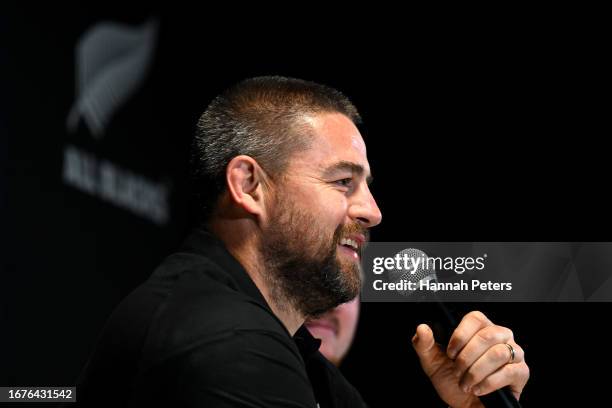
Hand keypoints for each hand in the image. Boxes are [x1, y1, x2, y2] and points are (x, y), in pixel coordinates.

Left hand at [412, 311, 528, 407]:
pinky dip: (489, 383)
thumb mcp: (432, 362)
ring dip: (477, 372)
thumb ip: (423, 343)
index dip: (460, 336)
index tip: (450, 354)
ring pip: (498, 354)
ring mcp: (513, 353)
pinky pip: (510, 372)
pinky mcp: (521, 372)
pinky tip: (478, 389)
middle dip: (467, 358)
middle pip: (488, 336)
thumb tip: (422, 328)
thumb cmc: (451, 380)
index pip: (475, 318)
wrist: (463, 406)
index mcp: (479, 328)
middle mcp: (500, 336)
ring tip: (466, 383)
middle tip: (457, 372)